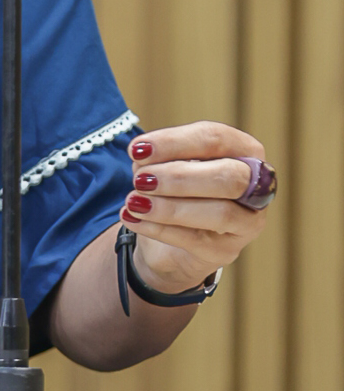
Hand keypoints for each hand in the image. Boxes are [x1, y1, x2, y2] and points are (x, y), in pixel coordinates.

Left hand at [122, 121, 272, 293]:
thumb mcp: (165, 166)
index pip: (216, 139)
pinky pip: (196, 240)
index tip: (137, 149)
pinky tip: (132, 219)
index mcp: (244, 151)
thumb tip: (142, 159)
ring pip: (220, 214)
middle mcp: (257, 187)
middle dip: (179, 177)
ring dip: (170, 207)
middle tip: (139, 179)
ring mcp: (247, 223)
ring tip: (133, 202)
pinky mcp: (227, 251)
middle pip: (229, 177)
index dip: (175, 143)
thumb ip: (159, 158)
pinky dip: (158, 228)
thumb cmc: (175, 190)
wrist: (170, 241)